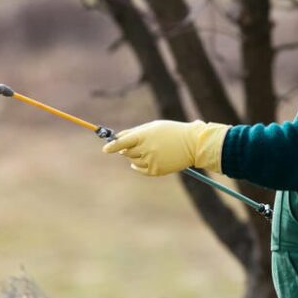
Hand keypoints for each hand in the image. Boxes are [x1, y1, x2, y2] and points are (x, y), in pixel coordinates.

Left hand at [102, 120, 229, 175]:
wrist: (192, 144)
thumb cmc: (170, 132)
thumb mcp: (152, 127)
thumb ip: (134, 132)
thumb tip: (117, 139)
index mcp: (144, 135)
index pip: (122, 142)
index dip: (112, 146)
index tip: (105, 149)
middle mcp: (147, 149)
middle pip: (126, 152)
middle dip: (127, 149)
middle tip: (136, 145)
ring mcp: (151, 161)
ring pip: (133, 161)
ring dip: (135, 156)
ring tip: (148, 150)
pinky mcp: (157, 171)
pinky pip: (140, 170)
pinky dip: (138, 167)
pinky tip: (142, 161)